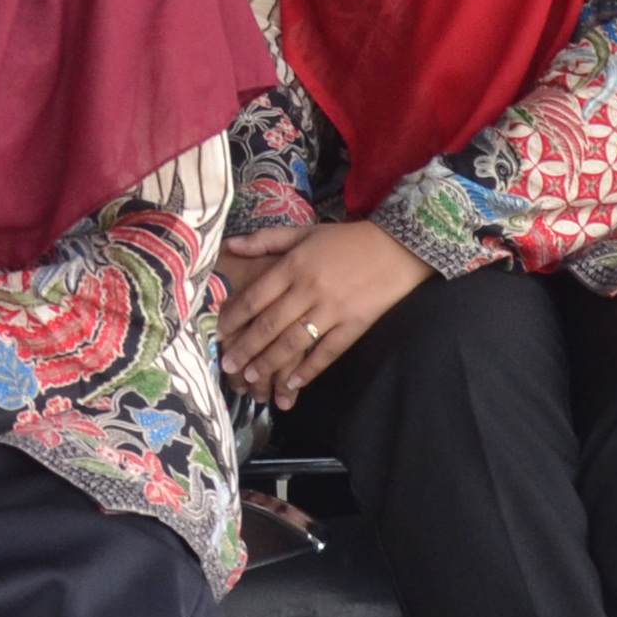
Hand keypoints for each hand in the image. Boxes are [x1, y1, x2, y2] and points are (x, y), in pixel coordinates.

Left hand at [220, 219, 432, 409]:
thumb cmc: (347, 239)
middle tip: (226, 365)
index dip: (234, 317)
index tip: (218, 333)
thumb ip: (266, 240)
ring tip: (251, 377)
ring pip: (294, 341)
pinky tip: (293, 383)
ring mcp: (332, 309)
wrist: (398, 246)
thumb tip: (230, 245)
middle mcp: (309, 289)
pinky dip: (309, 369)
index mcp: (294, 265)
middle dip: (245, 347)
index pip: (256, 296)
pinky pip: (327, 352)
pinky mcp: (354, 325)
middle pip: (270, 324)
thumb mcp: (305, 233)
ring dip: (270, 363)